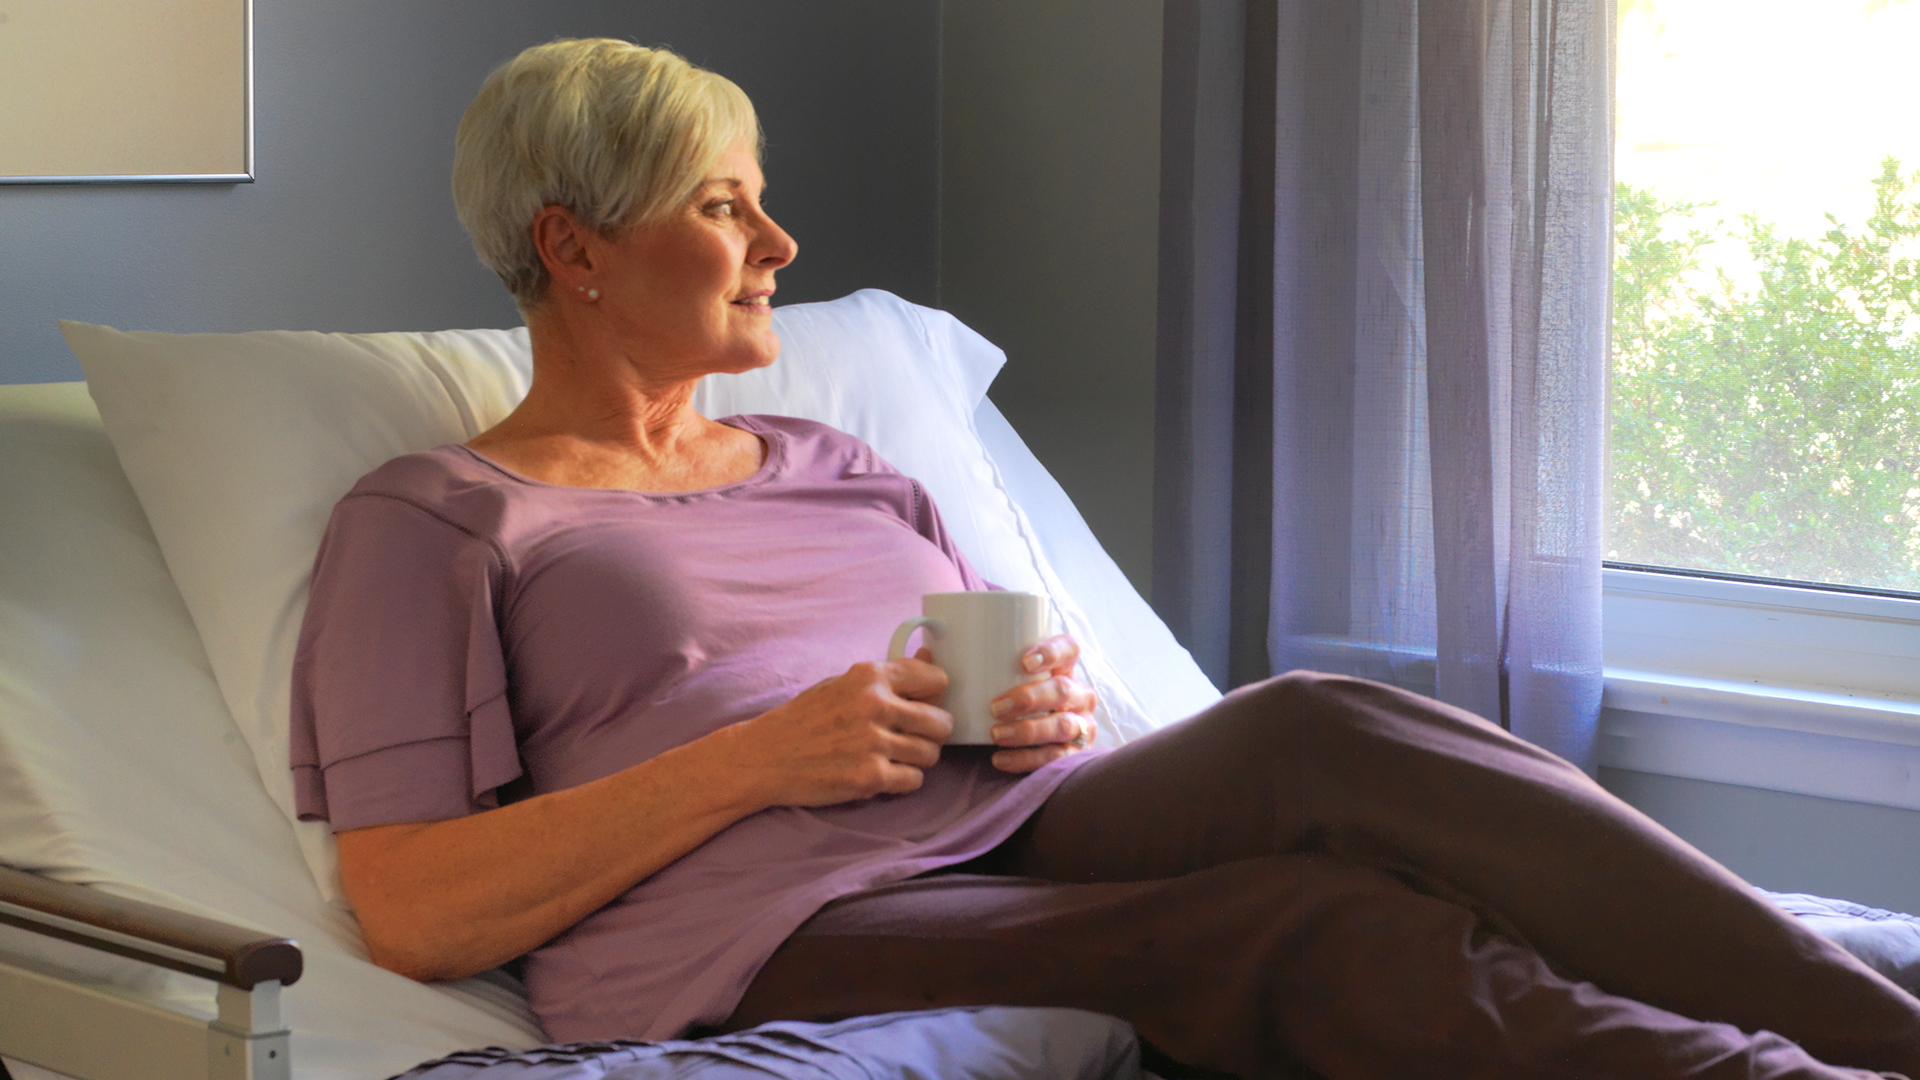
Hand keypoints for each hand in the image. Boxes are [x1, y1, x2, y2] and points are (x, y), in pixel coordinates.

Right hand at [732, 658, 952, 806]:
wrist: (764, 756)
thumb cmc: (804, 719)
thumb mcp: (842, 684)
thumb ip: (889, 676)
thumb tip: (931, 660)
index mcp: (869, 676)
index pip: (936, 680)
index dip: (933, 695)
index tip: (923, 703)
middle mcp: (875, 705)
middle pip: (941, 722)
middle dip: (931, 732)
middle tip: (910, 736)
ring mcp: (874, 743)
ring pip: (931, 753)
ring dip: (916, 758)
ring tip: (890, 755)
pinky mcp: (870, 777)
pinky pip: (915, 780)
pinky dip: (902, 780)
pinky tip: (879, 772)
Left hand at [986, 633, 1098, 773]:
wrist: (1027, 742)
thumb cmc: (1011, 701)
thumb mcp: (1002, 680)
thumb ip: (973, 666)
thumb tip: (928, 652)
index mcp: (1064, 668)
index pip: (1069, 649)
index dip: (1051, 652)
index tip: (1023, 661)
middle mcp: (1079, 694)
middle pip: (1062, 689)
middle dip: (1029, 698)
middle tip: (995, 707)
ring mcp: (1081, 725)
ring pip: (1062, 725)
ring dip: (1027, 730)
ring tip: (995, 735)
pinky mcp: (1076, 753)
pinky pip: (1056, 757)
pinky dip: (1027, 759)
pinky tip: (1000, 758)